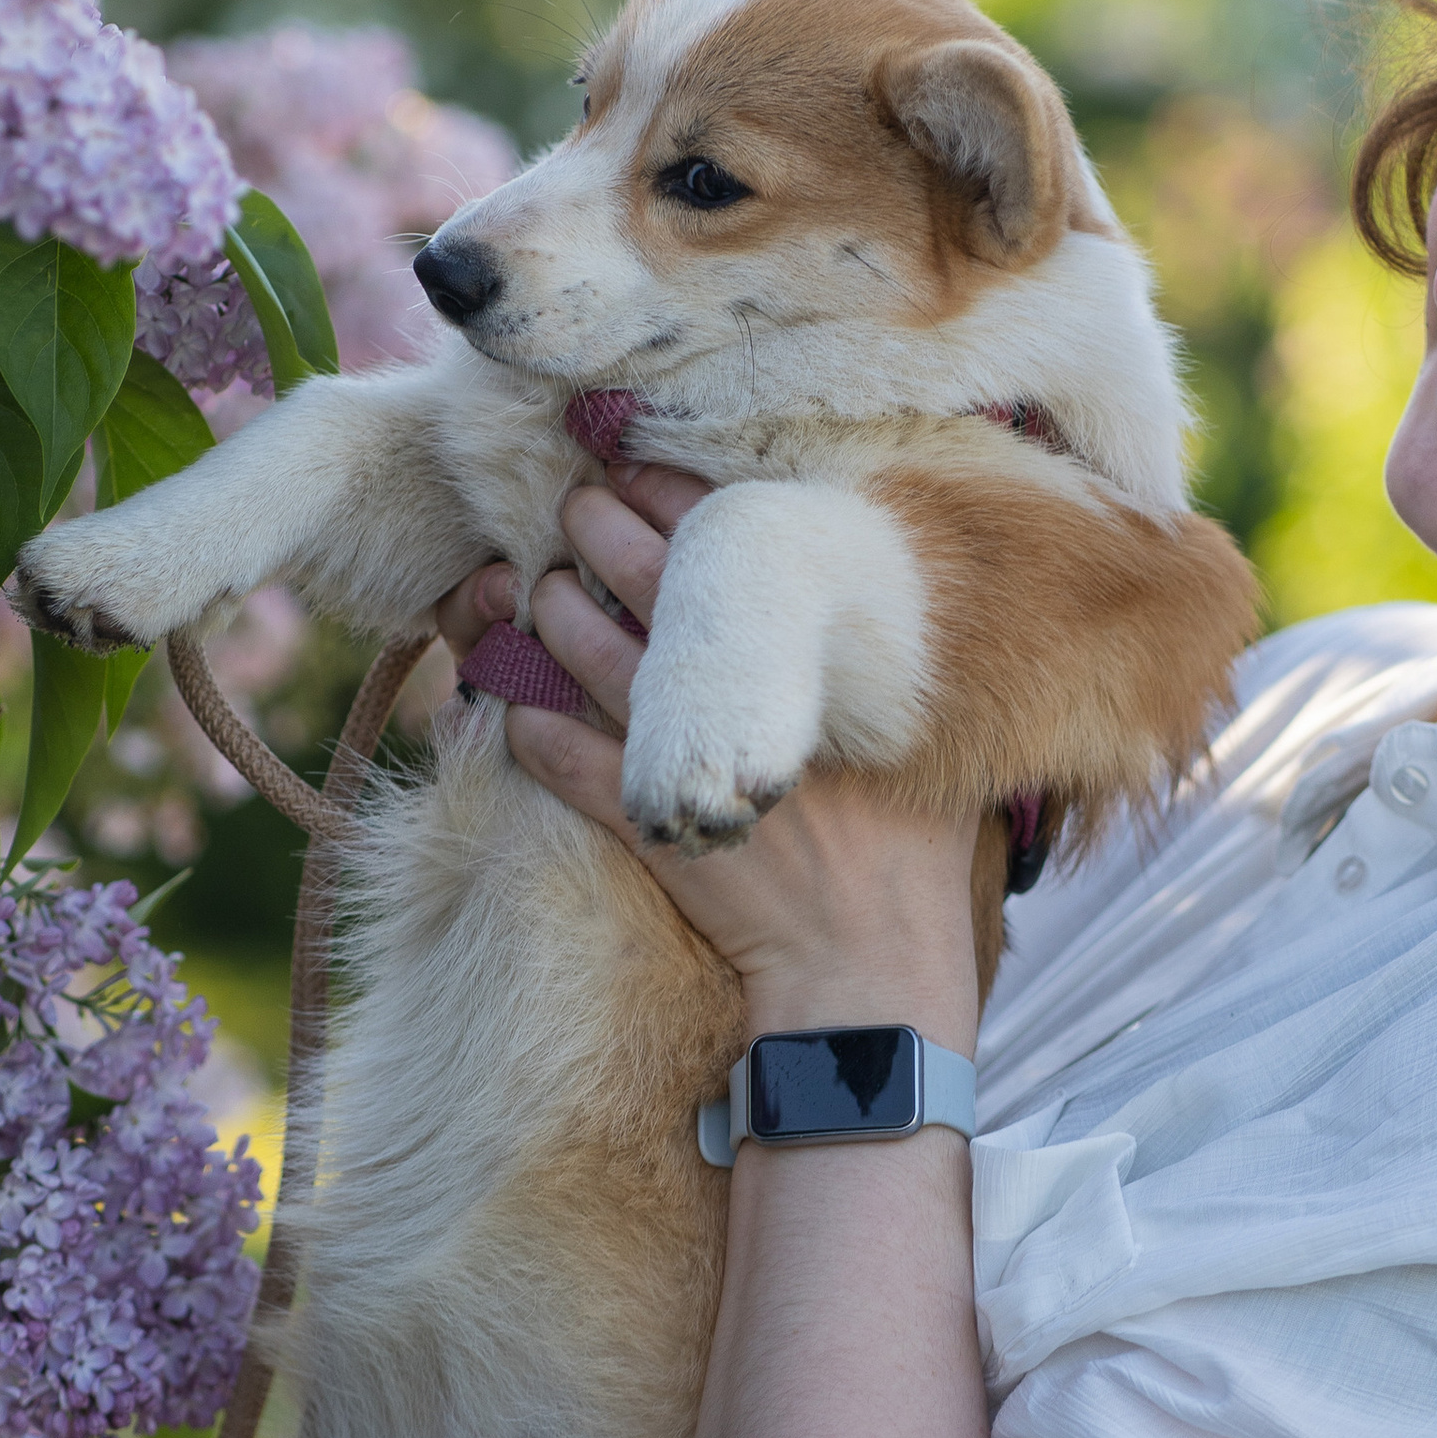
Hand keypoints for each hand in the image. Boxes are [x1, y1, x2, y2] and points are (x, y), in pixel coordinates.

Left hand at [434, 466, 981, 1042]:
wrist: (870, 973)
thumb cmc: (911, 859)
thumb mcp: (928, 744)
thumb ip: (901, 673)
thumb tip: (894, 601)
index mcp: (820, 661)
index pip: (731, 546)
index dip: (674, 497)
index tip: (637, 465)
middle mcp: (748, 695)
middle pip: (647, 581)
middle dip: (597, 532)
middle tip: (573, 504)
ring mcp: (690, 758)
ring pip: (587, 658)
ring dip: (549, 616)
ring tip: (535, 588)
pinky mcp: (646, 822)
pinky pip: (558, 757)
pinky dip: (525, 721)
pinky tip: (508, 699)